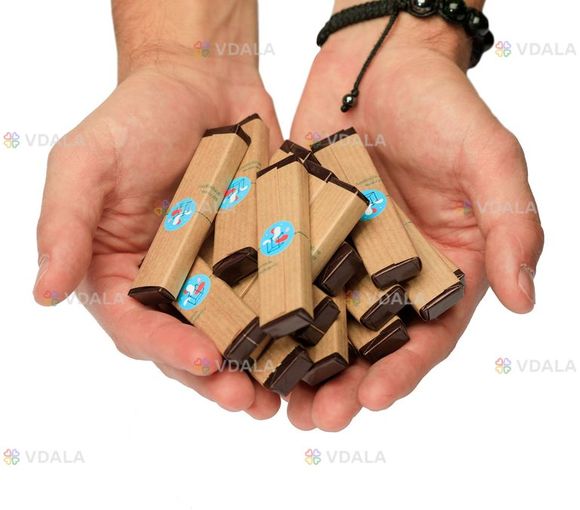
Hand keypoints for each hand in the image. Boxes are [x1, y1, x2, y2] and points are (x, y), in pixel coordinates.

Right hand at [33, 0, 282, 419]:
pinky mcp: (261, 257)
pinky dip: (292, 322)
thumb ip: (65, 226)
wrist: (202, 84)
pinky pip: (276, 295)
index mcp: (122, 274)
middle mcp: (171, 285)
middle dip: (218, 378)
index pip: (137, 326)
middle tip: (250, 401)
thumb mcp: (87, 163)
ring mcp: (220, 275)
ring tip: (284, 394)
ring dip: (258, 367)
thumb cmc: (137, 118)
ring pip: (237, 333)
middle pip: (191, 344)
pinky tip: (315, 343)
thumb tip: (41, 292)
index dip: (168, 350)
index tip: (205, 361)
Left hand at [287, 8, 543, 429]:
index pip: (425, 334)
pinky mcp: (296, 234)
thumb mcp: (489, 162)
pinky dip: (261, 310)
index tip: (374, 398)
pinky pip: (277, 277)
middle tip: (314, 421)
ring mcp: (337, 256)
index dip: (402, 369)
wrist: (378, 65)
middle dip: (341, 385)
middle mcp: (386, 273)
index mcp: (438, 270)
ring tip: (272, 400)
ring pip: (315, 322)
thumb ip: (511, 226)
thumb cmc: (441, 107)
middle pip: (364, 343)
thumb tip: (526, 300)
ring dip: (296, 364)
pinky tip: (240, 338)